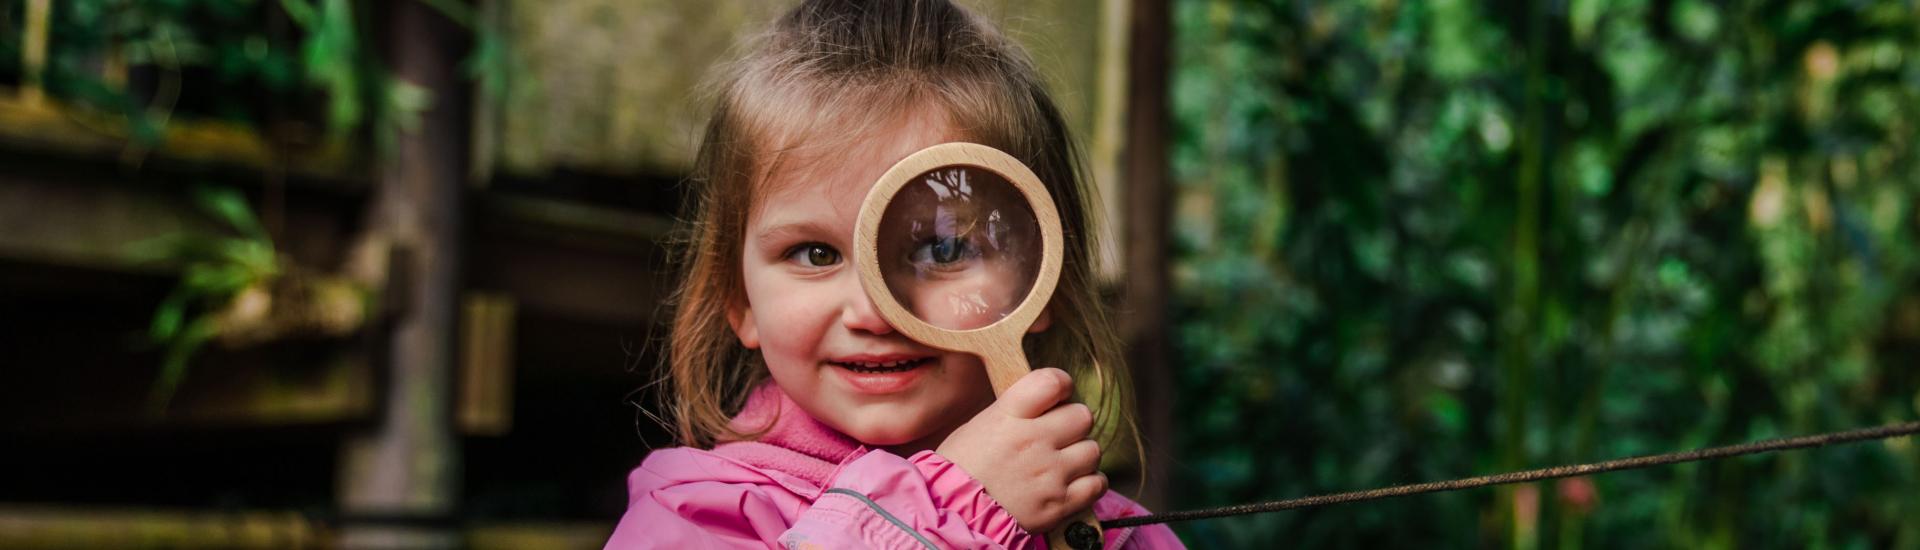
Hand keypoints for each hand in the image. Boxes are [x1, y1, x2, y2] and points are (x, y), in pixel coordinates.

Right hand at [937, 368, 1106, 532]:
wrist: (953, 514)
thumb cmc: (960, 469)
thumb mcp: (979, 425)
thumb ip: (1017, 411)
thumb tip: (1047, 404)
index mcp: (1009, 414)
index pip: (1054, 381)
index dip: (1062, 385)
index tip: (1058, 396)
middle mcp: (1033, 439)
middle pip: (1082, 416)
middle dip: (1072, 424)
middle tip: (1057, 436)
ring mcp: (1050, 472)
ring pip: (1092, 450)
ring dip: (1081, 455)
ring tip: (1061, 464)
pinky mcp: (1060, 503)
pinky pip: (1097, 483)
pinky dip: (1090, 483)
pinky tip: (1072, 483)